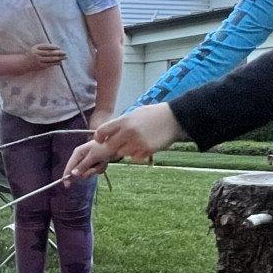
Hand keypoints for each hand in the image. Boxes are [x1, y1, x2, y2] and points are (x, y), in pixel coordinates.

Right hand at [26, 43, 66, 68]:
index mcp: (36, 48)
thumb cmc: (32, 54)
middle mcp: (37, 54)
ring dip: (58, 58)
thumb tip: (56, 48)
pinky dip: (55, 63)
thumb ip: (43, 47)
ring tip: (64, 58)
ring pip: (50, 59)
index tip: (59, 47)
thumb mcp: (35, 48)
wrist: (23, 63)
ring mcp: (38, 60)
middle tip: (65, 53)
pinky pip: (49, 64)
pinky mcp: (40, 66)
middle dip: (58, 53)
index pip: (46, 46)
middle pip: (49, 53)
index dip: (53, 47)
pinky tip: (60, 62)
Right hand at [63, 140, 115, 181]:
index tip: (67, 185)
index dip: (67, 176)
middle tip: (95, 167)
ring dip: (97, 169)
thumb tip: (73, 174)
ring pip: (89, 172)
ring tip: (102, 161)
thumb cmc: (103, 147)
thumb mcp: (93, 156)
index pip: (69, 166)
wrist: (115, 143)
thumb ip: (83, 166)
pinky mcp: (94, 163)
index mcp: (78, 153)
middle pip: (80, 172)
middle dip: (89, 171)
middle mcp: (81, 157)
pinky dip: (100, 168)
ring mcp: (88, 161)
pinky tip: (104, 161)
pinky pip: (95, 171)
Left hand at [66, 104, 184, 179]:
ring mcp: (136, 143)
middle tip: (104, 153)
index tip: (99, 141)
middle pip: (108, 147)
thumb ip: (120, 125)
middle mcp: (127, 132)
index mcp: (123, 121)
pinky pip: (134, 157)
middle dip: (105, 151)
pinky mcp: (145, 151)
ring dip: (124, 151)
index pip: (101, 132)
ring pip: (121, 154)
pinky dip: (136, 154)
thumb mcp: (134, 114)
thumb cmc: (153, 115)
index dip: (98, 138)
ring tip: (138, 140)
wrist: (174, 118)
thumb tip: (107, 135)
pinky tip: (146, 144)